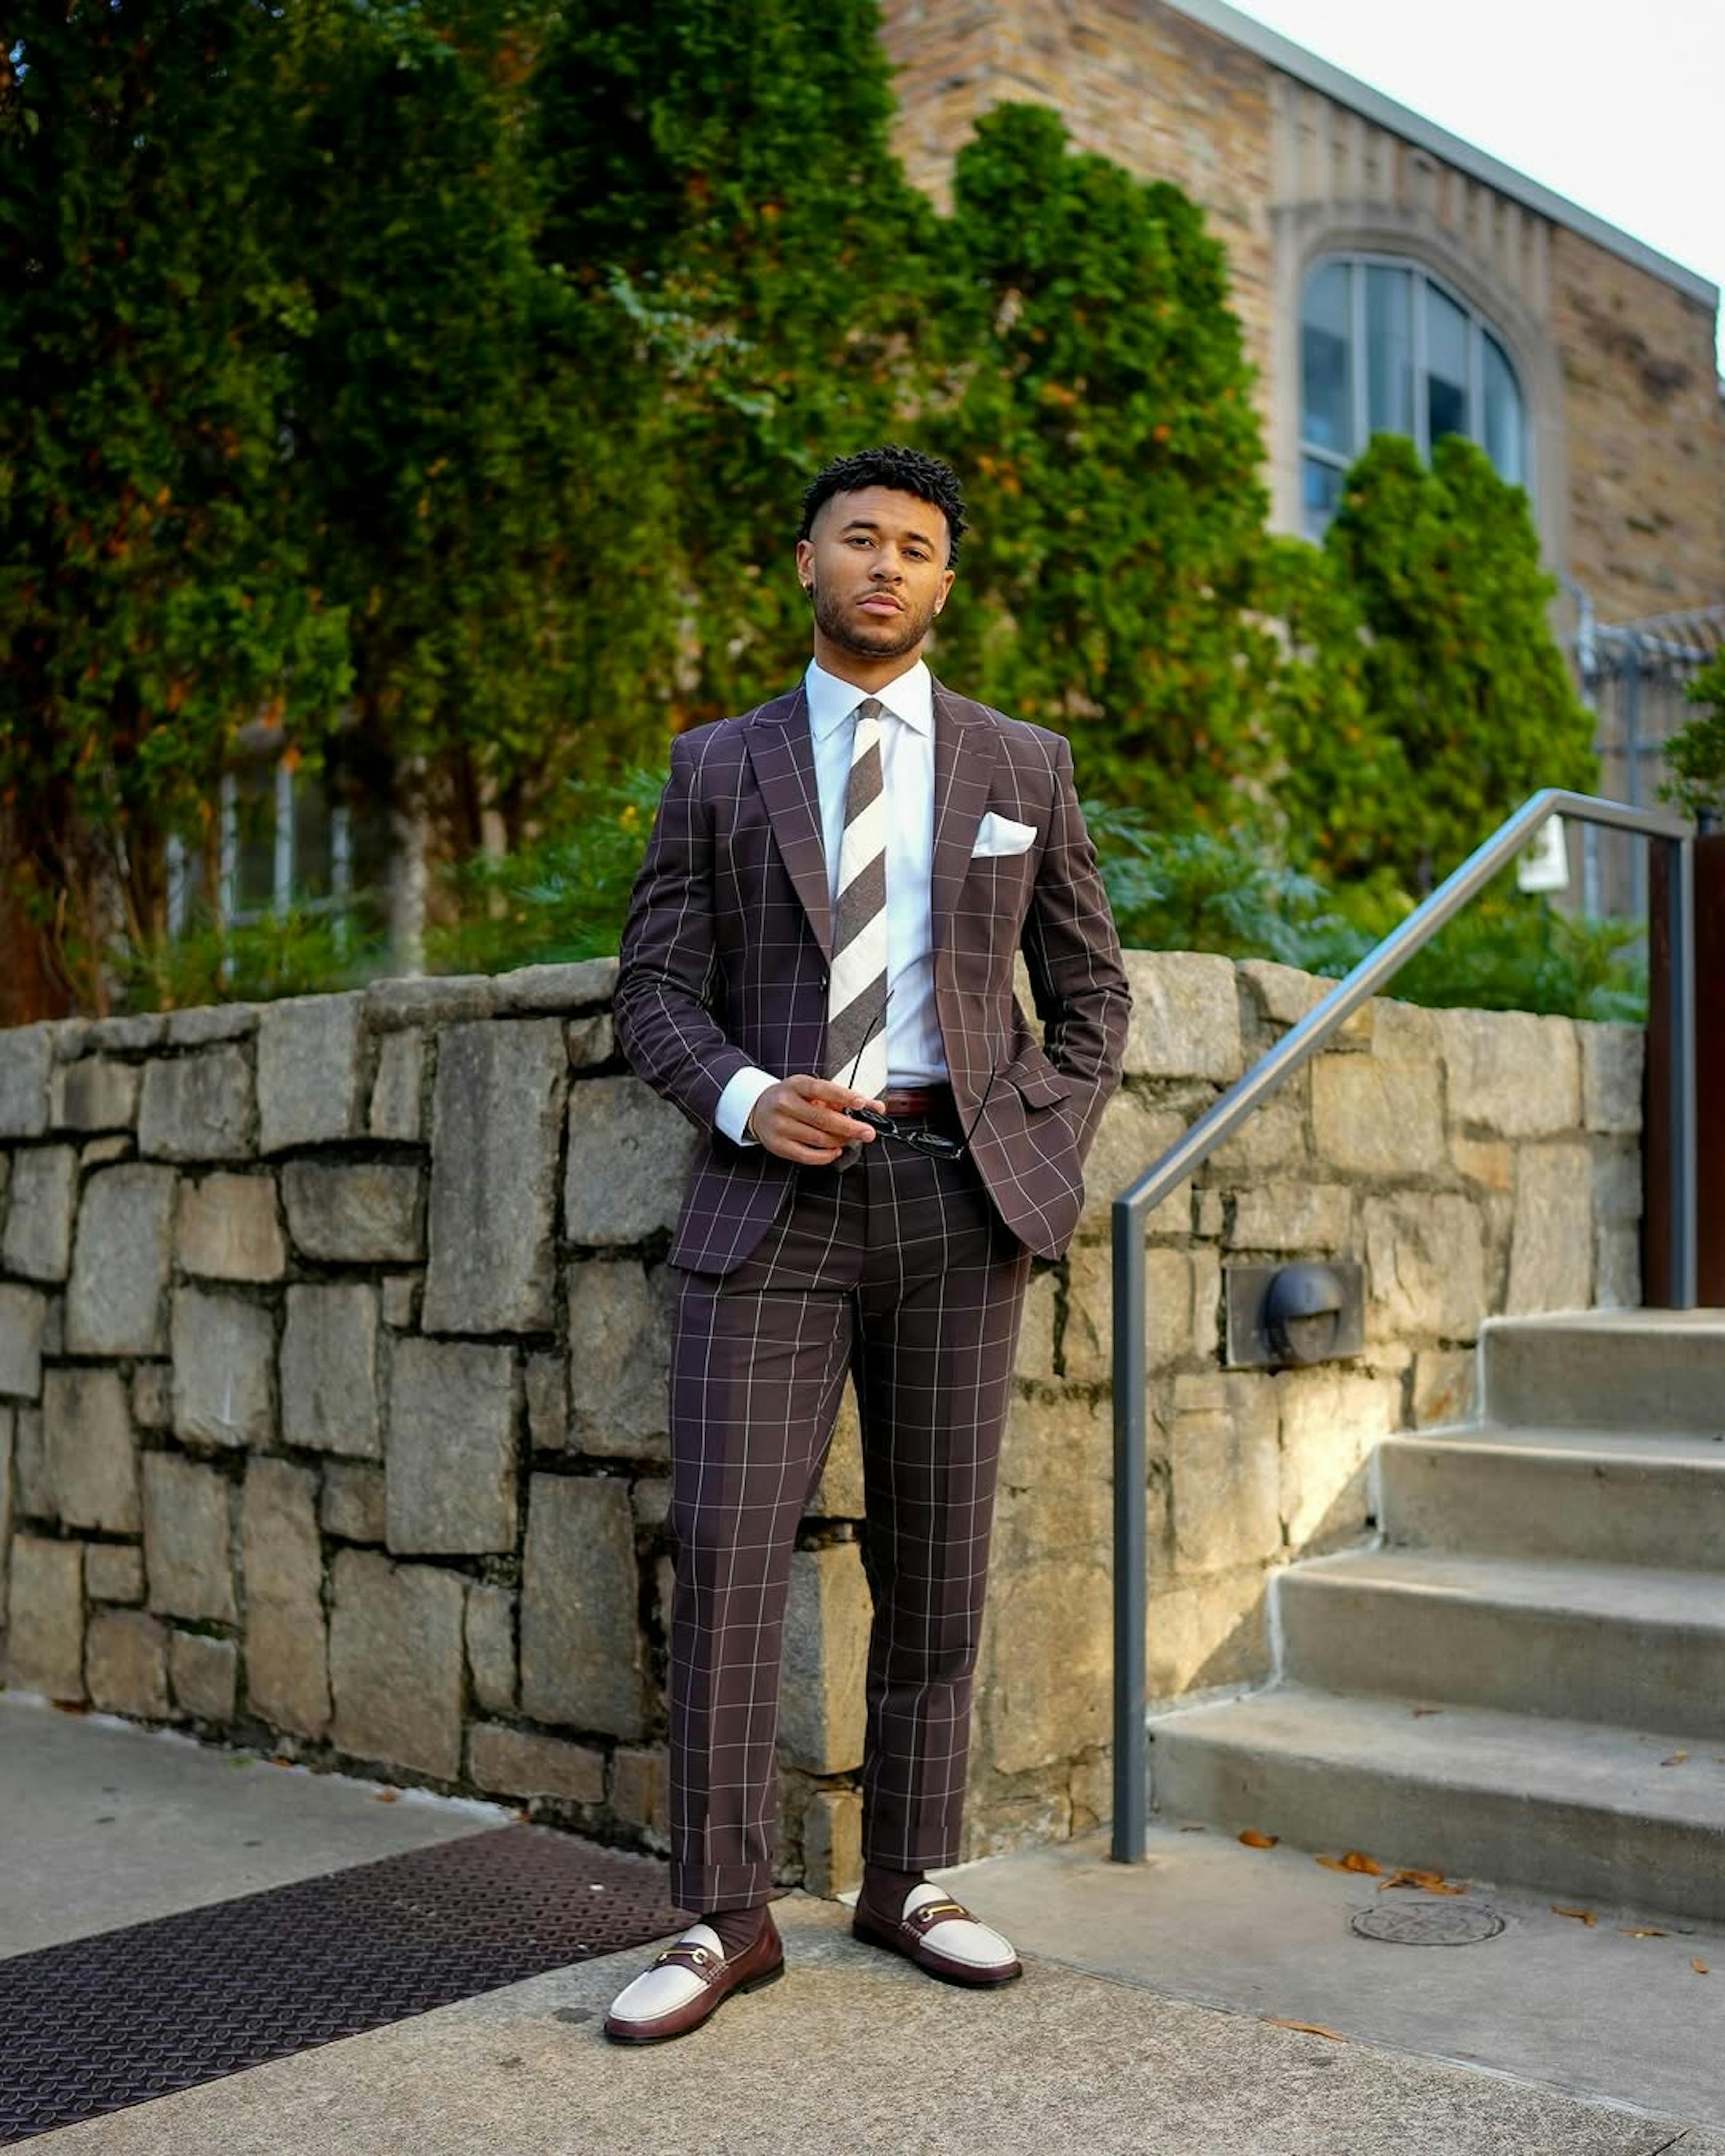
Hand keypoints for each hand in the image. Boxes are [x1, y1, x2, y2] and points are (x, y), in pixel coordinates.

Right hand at [747, 1075, 885, 1164]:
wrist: (759, 1109)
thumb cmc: (793, 1098)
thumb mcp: (813, 1090)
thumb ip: (844, 1098)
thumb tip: (876, 1107)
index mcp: (796, 1085)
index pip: (822, 1089)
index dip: (843, 1096)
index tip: (861, 1103)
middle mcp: (785, 1104)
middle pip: (823, 1119)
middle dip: (850, 1127)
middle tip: (868, 1132)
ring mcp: (780, 1126)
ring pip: (819, 1139)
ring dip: (841, 1141)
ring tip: (851, 1139)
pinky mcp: (778, 1146)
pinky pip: (808, 1156)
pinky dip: (827, 1155)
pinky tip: (835, 1149)